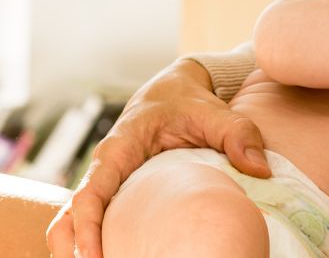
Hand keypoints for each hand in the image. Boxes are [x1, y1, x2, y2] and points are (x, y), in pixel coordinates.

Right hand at [45, 58, 270, 257]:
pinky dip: (96, 243)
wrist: (174, 87)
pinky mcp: (115, 193)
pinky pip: (95, 221)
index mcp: (119, 148)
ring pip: (72, 223)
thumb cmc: (188, 100)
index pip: (89, 193)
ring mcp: (106, 183)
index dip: (88, 228)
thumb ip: (237, 134)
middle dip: (73, 251)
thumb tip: (260, 169)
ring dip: (79, 251)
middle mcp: (104, 168)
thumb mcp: (214, 111)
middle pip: (68, 217)